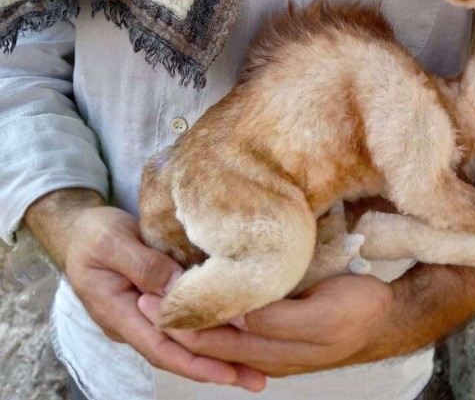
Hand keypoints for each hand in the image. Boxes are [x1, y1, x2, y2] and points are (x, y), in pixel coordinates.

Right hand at [25, 190, 265, 390]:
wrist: (79, 230)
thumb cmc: (93, 234)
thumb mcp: (111, 242)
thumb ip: (143, 264)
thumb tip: (177, 285)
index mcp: (118, 312)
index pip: (161, 347)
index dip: (195, 364)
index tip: (229, 374)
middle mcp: (133, 322)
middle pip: (179, 354)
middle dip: (218, 369)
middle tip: (258, 381)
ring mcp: (145, 316)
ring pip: (185, 343)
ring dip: (220, 355)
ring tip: (258, 369)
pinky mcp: (157, 304)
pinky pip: (186, 325)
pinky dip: (213, 332)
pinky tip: (240, 336)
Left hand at [138, 274, 397, 376]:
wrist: (383, 318)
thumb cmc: (355, 312)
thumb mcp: (318, 315)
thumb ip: (274, 320)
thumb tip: (233, 314)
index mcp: (266, 350)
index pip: (207, 338)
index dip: (176, 320)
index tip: (148, 296)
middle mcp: (260, 350)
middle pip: (205, 338)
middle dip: (173, 319)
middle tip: (142, 293)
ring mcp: (268, 342)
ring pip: (217, 331)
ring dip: (189, 315)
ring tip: (162, 293)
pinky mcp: (276, 328)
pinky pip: (234, 323)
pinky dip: (212, 311)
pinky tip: (204, 296)